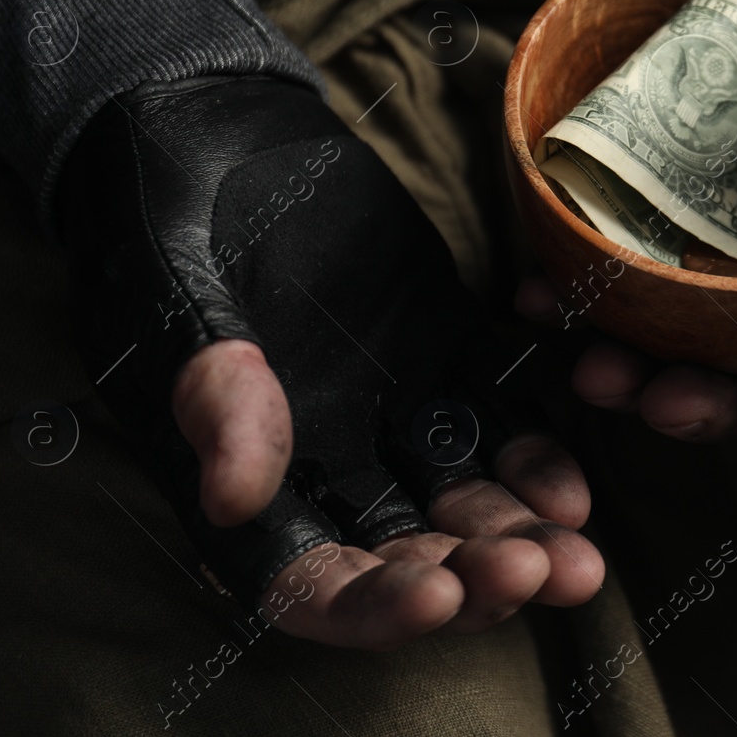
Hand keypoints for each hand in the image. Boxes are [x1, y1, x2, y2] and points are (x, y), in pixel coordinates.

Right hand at [57, 76, 601, 649]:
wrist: (206, 130)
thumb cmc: (157, 227)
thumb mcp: (172, 309)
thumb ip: (210, 399)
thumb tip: (235, 501)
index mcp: (244, 480)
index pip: (307, 581)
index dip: (372, 606)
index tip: (436, 595)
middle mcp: (324, 464)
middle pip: (406, 554)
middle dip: (472, 578)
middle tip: (538, 573)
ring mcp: (389, 409)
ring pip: (462, 498)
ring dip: (519, 531)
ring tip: (578, 554)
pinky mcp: (441, 350)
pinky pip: (497, 415)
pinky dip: (534, 453)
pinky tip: (573, 485)